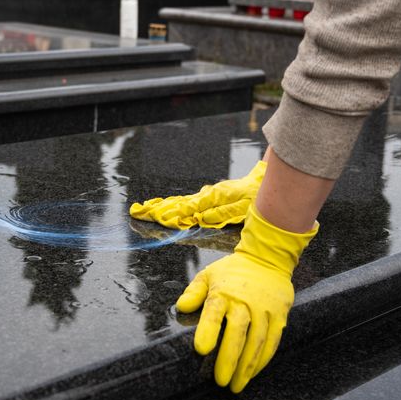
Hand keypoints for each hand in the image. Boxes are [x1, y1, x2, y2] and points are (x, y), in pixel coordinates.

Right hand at [129, 160, 265, 229]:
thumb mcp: (242, 207)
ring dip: (163, 205)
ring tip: (146, 208)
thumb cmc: (253, 196)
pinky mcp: (209, 195)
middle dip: (159, 208)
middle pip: (179, 203)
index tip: (155, 218)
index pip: (187, 208)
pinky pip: (188, 201)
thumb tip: (202, 218)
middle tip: (139, 211)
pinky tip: (167, 205)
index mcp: (212, 198)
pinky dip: (175, 203)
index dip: (171, 214)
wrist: (261, 181)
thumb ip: (222, 213)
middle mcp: (207, 195)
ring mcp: (207, 195)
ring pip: (181, 201)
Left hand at [177, 205, 317, 391]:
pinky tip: (253, 373)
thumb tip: (181, 307)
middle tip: (220, 381)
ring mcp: (265, 310)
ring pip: (257, 342)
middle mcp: (245, 302)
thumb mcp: (208, 274)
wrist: (267, 258)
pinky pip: (272, 342)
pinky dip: (263, 360)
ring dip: (247, 366)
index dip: (208, 330)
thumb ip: (194, 292)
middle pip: (238, 333)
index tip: (201, 349)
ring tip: (236, 386)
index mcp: (223, 292)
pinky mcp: (280, 315)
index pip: (214, 312)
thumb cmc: (232, 271)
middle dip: (229, 359)